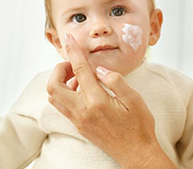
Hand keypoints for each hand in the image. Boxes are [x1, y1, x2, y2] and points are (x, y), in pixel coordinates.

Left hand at [46, 34, 174, 167]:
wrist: (136, 154)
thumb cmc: (139, 127)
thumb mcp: (134, 99)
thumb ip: (116, 81)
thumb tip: (99, 69)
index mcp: (97, 101)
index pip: (79, 70)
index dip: (73, 52)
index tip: (69, 39)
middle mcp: (82, 111)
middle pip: (53, 86)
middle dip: (59, 69)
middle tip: (75, 64)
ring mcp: (78, 120)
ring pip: (54, 97)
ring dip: (60, 82)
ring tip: (79, 77)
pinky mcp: (79, 126)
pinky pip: (63, 106)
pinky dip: (66, 93)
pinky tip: (83, 90)